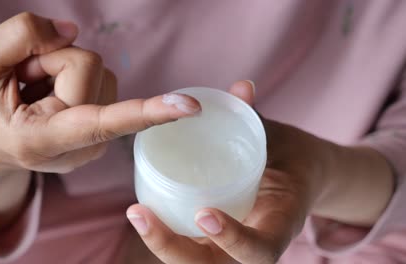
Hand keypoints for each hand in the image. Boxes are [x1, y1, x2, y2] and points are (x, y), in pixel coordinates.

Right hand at [0, 12, 200, 230]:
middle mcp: (78, 149)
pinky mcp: (102, 132)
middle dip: (54, 59)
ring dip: (63, 68)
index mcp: (42, 141)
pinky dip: (74, 76)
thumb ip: (21, 36)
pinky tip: (51, 94)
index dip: (147, 111)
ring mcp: (94, 144)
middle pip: (92, 69)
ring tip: (36, 91)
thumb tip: (72, 29)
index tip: (190, 107)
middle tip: (24, 82)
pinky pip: (102, 80)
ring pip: (101, 72)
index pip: (103, 123)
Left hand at [126, 80, 393, 262]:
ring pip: (194, 262)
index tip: (204, 213)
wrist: (296, 176)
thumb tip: (243, 87)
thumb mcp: (281, 141)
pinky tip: (142, 212)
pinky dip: (164, 234)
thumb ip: (258, 120)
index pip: (259, 250)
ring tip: (136, 213)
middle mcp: (253, 245)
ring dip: (161, 244)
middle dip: (173, 248)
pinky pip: (189, 244)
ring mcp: (231, 247)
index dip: (234, 240)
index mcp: (279, 226)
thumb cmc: (290, 158)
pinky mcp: (214, 240)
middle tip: (140, 214)